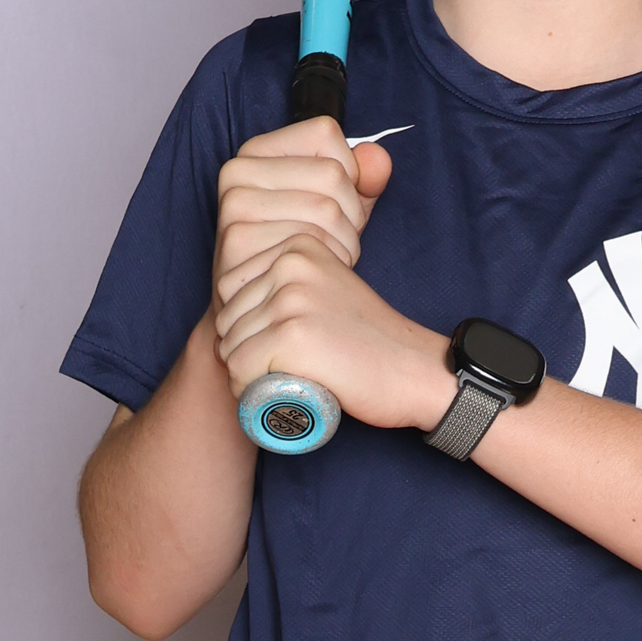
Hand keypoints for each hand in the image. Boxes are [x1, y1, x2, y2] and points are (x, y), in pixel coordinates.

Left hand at [213, 232, 450, 434]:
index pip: (231, 289)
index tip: (285, 345)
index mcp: (298, 246)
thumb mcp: (327, 290)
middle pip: (228, 318)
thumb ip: (288, 283)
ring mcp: (291, 298)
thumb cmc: (369, 341)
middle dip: (246, 352)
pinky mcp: (291, 335)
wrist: (415, 370)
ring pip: (230, 346)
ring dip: (248, 375)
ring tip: (286, 381)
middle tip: (286, 370)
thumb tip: (226, 297)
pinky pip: (240, 369)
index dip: (247, 327)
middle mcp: (291, 264)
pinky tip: (279, 393)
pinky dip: (250, 391)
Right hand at [214, 117, 393, 299]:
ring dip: (344, 242)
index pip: (327, 133)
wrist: (258, 300)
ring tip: (327, 256)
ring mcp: (234, 205)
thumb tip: (378, 159)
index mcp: (258, 150)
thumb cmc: (300, 246)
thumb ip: (364, 177)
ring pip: (327, 209)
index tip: (337, 200)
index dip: (349, 171)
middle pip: (332, 174)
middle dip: (351, 214)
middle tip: (336, 238)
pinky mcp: (238, 241)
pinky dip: (328, 261)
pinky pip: (311, 242)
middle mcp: (238, 170)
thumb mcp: (338, 204)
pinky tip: (312, 271)